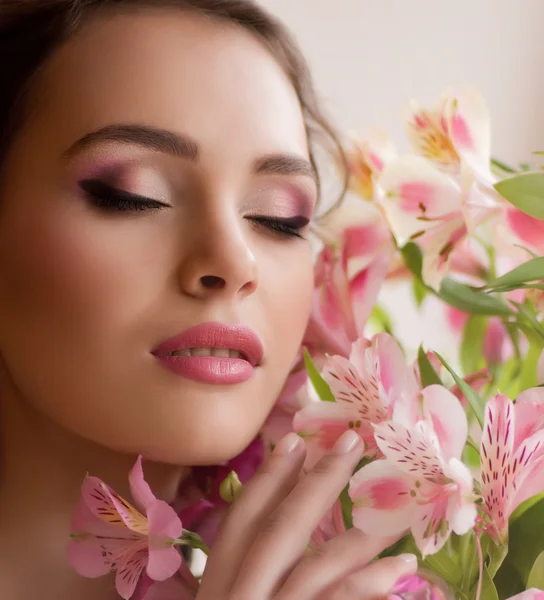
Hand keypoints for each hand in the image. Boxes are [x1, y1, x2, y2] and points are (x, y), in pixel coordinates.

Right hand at [196, 430, 416, 598]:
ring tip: (392, 512)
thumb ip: (245, 578)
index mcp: (214, 594)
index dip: (265, 481)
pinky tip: (396, 574)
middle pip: (275, 533)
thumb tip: (283, 539)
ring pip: (309, 572)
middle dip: (312, 486)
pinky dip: (361, 590)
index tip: (293, 442)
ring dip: (353, 538)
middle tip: (350, 443)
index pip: (238, 524)